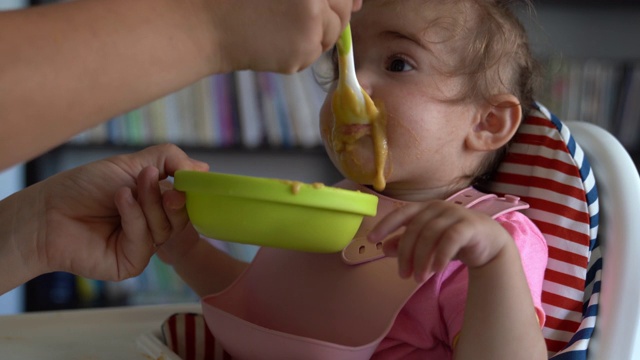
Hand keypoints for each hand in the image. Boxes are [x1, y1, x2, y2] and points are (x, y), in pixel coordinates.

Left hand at [34, 144, 208, 280]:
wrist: (48, 212)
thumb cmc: (85, 187)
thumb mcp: (131, 164)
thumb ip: (169, 160)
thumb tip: (203, 168)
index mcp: (155, 204)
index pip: (186, 199)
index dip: (191, 190)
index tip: (191, 176)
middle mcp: (152, 226)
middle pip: (181, 216)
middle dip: (170, 196)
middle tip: (155, 180)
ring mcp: (143, 246)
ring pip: (166, 228)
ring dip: (148, 203)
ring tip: (126, 188)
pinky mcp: (131, 263)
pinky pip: (146, 241)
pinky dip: (134, 217)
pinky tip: (120, 200)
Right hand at [209, 0, 362, 72]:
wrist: (205, 25)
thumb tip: (357, 2)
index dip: (345, 0)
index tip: (343, 4)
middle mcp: (315, 2)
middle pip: (343, 13)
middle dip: (332, 17)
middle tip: (301, 17)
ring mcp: (310, 29)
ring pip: (331, 36)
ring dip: (316, 34)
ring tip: (282, 28)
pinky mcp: (300, 56)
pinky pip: (312, 54)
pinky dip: (300, 51)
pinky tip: (273, 42)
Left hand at [368, 200, 512, 281]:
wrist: (489, 243)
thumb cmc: (454, 240)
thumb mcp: (426, 243)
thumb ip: (406, 244)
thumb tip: (384, 248)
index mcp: (425, 208)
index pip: (401, 214)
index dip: (385, 225)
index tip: (372, 240)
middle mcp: (438, 208)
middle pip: (415, 229)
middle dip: (406, 254)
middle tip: (403, 275)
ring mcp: (455, 215)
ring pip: (430, 235)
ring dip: (422, 258)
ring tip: (419, 278)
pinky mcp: (470, 226)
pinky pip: (451, 239)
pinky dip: (440, 255)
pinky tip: (436, 270)